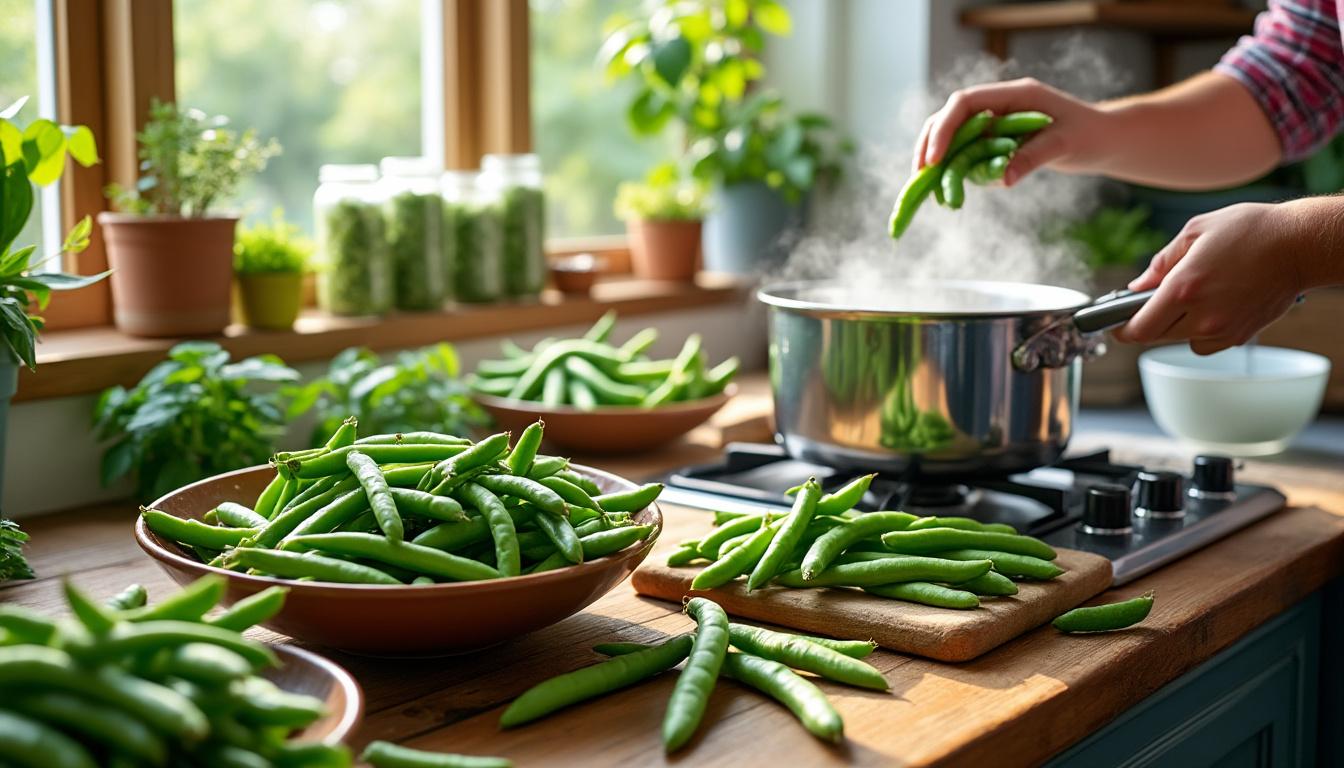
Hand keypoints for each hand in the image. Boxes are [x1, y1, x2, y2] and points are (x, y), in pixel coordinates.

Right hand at [914, 78, 1112, 185]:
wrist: (1104, 141)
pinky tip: (950, 188)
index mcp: (1014, 95)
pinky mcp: (996, 141)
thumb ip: (1032, 157)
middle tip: (920, 175)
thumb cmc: (1090, 135)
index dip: (944, 128)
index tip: (933, 159)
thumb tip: (1003, 178)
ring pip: (953, 136)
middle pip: (950, 117)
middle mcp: (999, 105)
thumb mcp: (1064, 145)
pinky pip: (967, 153)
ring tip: (929, 187)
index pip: (965, 103)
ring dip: (939, 160)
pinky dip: (955, 169)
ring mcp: (995, 123)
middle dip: (930, 144)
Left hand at [1113, 202, 1310, 354]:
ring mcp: (1222, 330)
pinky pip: (1205, 343)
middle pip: (1155, 336)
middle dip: (1148, 321)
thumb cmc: (1250, 231)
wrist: (1300, 245)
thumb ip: (1160, 263)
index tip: (1115, 322)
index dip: (1121, 328)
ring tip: (1191, 297)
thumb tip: (1136, 286)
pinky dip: (1200, 331)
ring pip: (1180, 340)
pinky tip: (1212, 306)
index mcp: (1184, 288)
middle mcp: (1202, 315)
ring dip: (1175, 325)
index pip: (1138, 328)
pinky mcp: (1239, 336)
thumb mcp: (1195, 232)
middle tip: (1151, 302)